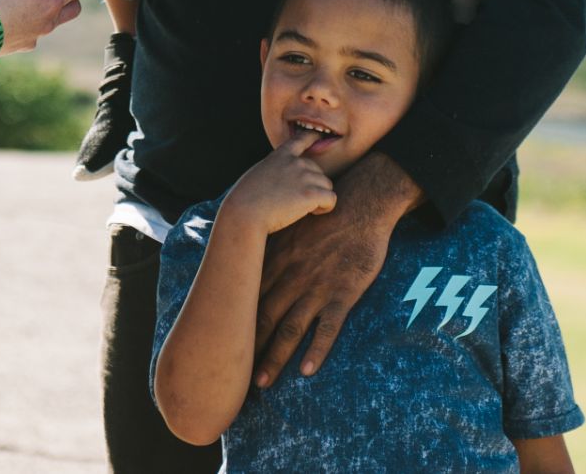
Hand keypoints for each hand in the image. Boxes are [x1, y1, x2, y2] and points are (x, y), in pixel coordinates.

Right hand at [0, 0, 101, 55]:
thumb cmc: (0, 1)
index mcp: (53, 2)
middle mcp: (50, 21)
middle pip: (72, 9)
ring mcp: (37, 35)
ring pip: (53, 22)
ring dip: (53, 12)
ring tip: (41, 3)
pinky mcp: (23, 45)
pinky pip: (34, 34)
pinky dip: (32, 25)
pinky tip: (19, 19)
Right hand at [223, 132, 336, 234]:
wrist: (245, 213)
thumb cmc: (246, 199)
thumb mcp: (260, 174)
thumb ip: (277, 171)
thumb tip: (288, 181)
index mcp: (280, 155)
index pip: (300, 139)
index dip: (311, 136)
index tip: (317, 135)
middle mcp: (295, 162)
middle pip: (319, 171)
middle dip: (313, 185)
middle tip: (296, 200)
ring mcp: (304, 176)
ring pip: (327, 186)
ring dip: (319, 197)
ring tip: (301, 207)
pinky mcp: (311, 193)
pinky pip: (331, 199)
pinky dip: (325, 207)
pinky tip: (311, 212)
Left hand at [252, 151, 419, 386]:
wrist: (361, 203)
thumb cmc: (325, 216)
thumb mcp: (289, 226)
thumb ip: (270, 247)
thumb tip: (246, 256)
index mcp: (277, 262)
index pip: (250, 298)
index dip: (235, 322)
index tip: (224, 341)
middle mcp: (291, 278)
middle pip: (264, 319)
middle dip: (248, 348)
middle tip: (234, 374)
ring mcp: (316, 287)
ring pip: (290, 329)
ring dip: (275, 357)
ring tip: (262, 383)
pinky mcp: (342, 293)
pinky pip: (328, 328)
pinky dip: (316, 350)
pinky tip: (307, 371)